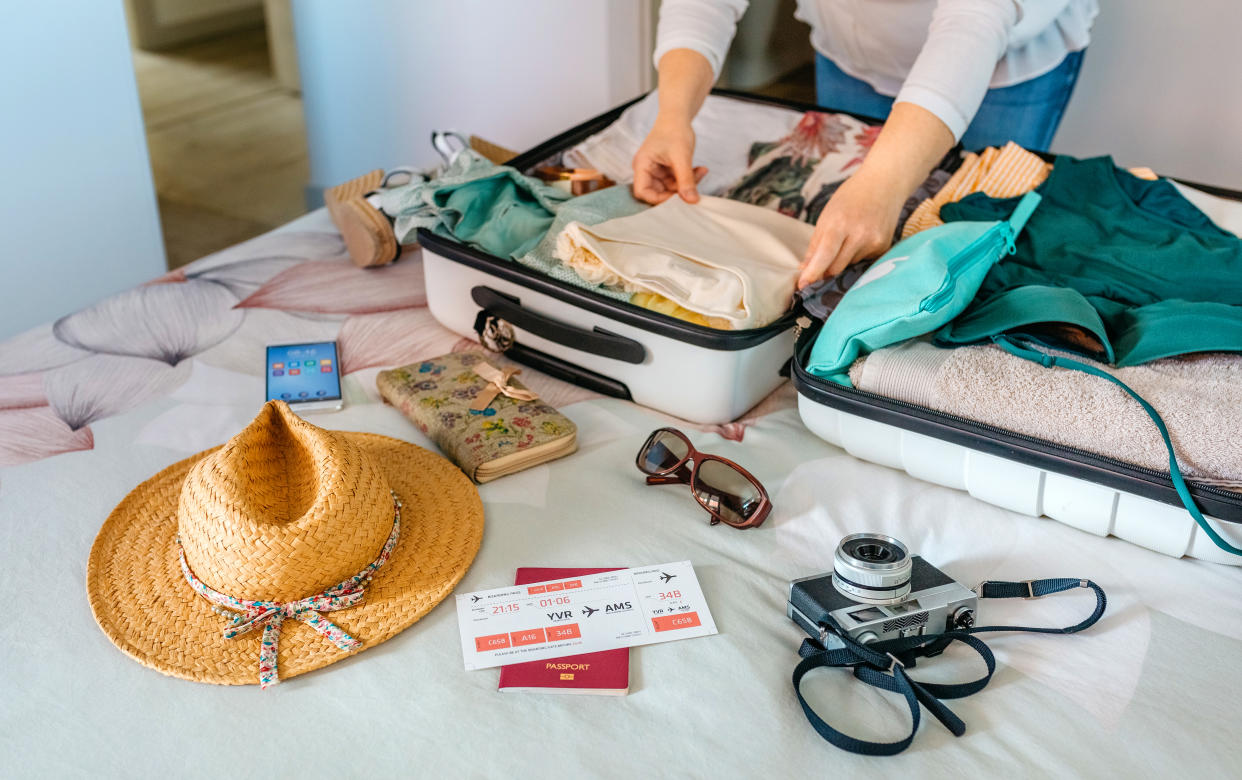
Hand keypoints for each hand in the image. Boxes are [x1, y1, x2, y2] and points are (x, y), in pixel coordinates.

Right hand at [632, 117, 707, 204]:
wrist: (678, 116)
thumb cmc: (674, 130)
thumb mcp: (681, 157)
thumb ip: (686, 180)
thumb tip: (692, 201)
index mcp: (642, 165)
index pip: (642, 192)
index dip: (657, 199)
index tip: (676, 198)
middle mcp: (647, 170)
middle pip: (658, 192)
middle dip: (677, 191)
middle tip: (693, 187)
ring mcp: (657, 171)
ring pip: (671, 188)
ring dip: (688, 183)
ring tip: (701, 171)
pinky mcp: (667, 170)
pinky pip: (678, 181)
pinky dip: (690, 178)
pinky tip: (701, 170)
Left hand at [797, 169, 903, 288]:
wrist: (885, 183)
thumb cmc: (851, 197)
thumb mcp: (827, 215)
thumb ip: (815, 244)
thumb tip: (804, 269)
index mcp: (840, 223)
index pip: (825, 255)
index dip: (813, 273)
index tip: (802, 285)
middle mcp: (859, 234)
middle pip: (836, 267)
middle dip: (825, 270)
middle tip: (819, 265)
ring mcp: (874, 242)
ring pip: (849, 265)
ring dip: (842, 259)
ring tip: (848, 238)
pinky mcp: (884, 247)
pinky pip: (863, 261)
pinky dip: (856, 255)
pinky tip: (861, 238)